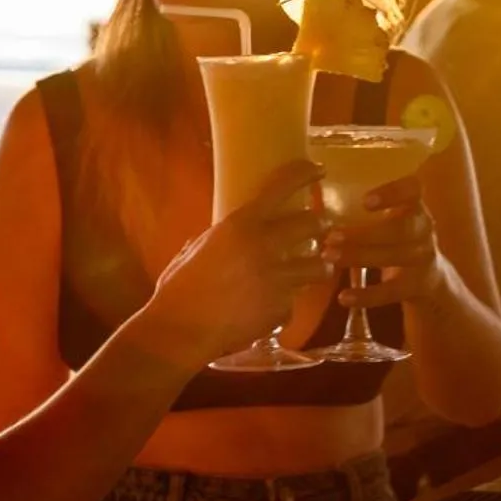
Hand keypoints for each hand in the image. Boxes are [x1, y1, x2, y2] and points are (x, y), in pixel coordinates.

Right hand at [144, 161, 328, 364]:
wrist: (181, 330)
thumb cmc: (180, 287)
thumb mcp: (198, 248)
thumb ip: (222, 236)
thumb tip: (228, 233)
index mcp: (241, 224)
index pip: (283, 187)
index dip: (305, 174)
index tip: (318, 170)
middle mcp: (265, 247)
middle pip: (314, 224)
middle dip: (320, 226)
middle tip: (318, 229)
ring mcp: (278, 279)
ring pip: (319, 266)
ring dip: (316, 266)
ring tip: (311, 269)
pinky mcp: (282, 308)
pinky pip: (293, 302)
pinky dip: (285, 303)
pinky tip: (270, 307)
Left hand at [327, 175, 444, 308]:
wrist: (431, 279)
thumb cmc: (396, 239)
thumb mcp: (391, 219)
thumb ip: (362, 210)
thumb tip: (309, 199)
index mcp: (415, 206)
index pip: (414, 190)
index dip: (394, 193)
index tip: (365, 201)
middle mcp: (424, 230)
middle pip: (402, 229)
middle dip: (366, 233)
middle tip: (331, 236)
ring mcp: (424, 259)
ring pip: (395, 257)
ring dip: (360, 257)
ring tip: (329, 257)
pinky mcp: (419, 287)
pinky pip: (393, 291)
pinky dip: (368, 295)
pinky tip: (343, 297)